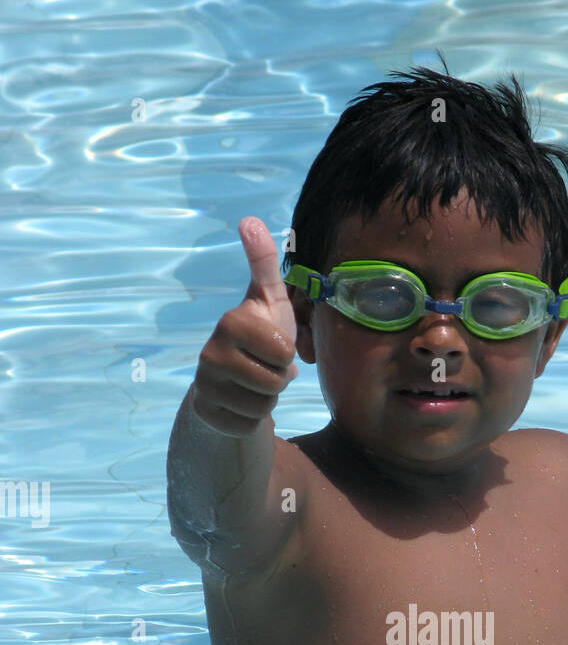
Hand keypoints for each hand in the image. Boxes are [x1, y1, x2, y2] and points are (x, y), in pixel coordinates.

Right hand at [191, 216, 297, 436]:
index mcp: (231, 322)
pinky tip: (242, 402)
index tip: (272, 346)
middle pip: (275, 382)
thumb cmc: (260, 336)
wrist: (233, 380)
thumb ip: (264, 263)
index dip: (286, 354)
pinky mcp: (206, 413)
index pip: (284, 352)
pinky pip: (248, 425)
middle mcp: (210, 352)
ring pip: (263, 406)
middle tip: (264, 368)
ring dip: (267, 399)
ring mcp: (204, 385)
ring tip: (255, 383)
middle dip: (278, 379)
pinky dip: (252, 418)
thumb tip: (249, 219)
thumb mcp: (268, 300)